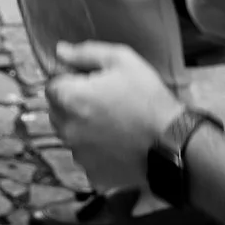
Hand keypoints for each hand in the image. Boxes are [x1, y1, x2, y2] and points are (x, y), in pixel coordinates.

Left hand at [44, 43, 182, 190]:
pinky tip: (117, 143)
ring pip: (70, 135)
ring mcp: (79, 155)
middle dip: (73, 105)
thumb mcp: (122, 61)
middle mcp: (67, 129)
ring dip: (82, 127)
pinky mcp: (92, 173)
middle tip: (103, 102)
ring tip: (113, 123)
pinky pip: (86, 156)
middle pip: (57, 112)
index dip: (70, 81)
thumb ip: (85, 54)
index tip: (91, 83)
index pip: (52, 86)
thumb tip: (60, 51)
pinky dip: (95, 150)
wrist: (172, 142)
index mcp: (70, 99)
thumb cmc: (147, 97)